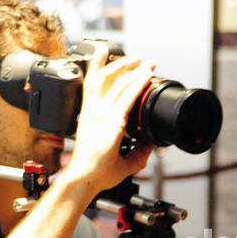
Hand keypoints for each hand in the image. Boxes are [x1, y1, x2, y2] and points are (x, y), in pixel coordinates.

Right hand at [64, 42, 156, 190]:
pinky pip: (128, 96)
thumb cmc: (94, 172)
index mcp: (89, 115)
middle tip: (139, 59)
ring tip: (148, 63)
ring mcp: (101, 113)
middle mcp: (93, 110)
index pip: (93, 84)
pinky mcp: (112, 120)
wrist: (84, 178)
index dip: (102, 67)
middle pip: (106, 77)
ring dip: (134, 68)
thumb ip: (137, 152)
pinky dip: (138, 83)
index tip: (114, 59)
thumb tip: (151, 146)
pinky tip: (147, 75)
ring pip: (118, 82)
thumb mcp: (120, 160)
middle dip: (124, 64)